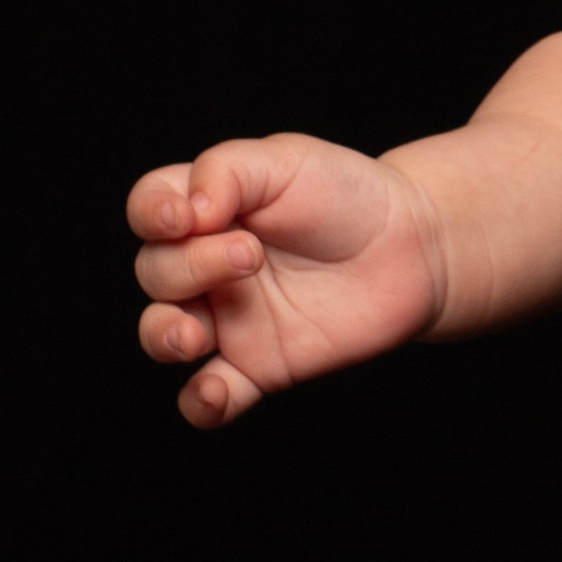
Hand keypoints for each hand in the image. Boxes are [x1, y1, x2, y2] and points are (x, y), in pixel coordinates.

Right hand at [127, 134, 448, 427]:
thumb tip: (188, 208)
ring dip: (164, 336)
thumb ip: (228, 170)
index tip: (183, 218)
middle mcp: (204, 266)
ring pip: (163, 334)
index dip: (151, 214)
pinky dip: (201, 401)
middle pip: (156, 272)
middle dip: (190, 266)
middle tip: (251, 256)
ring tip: (193, 335)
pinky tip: (214, 393)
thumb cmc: (347, 195)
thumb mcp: (288, 159)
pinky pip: (211, 395)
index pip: (149, 209)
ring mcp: (228, 318)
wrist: (413, 246)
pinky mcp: (258, 365)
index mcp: (205, 210)